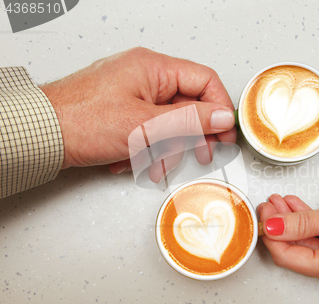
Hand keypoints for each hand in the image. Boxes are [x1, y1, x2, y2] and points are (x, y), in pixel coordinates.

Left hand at [39, 47, 235, 175]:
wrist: (40, 135)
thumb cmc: (81, 122)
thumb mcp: (146, 124)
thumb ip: (190, 119)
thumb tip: (221, 116)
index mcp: (154, 68)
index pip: (204, 81)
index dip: (219, 109)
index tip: (224, 134)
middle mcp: (145, 76)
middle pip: (188, 103)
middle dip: (192, 135)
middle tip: (201, 153)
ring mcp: (133, 93)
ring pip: (168, 121)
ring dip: (165, 148)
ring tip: (153, 165)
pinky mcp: (122, 110)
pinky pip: (149, 128)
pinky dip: (145, 148)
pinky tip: (131, 161)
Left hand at [258, 188, 318, 285]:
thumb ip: (303, 222)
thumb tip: (273, 226)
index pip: (287, 256)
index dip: (271, 233)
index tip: (264, 212)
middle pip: (294, 249)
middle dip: (279, 224)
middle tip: (269, 203)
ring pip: (305, 240)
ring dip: (291, 220)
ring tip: (279, 201)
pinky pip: (318, 235)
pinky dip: (306, 220)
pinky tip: (296, 206)